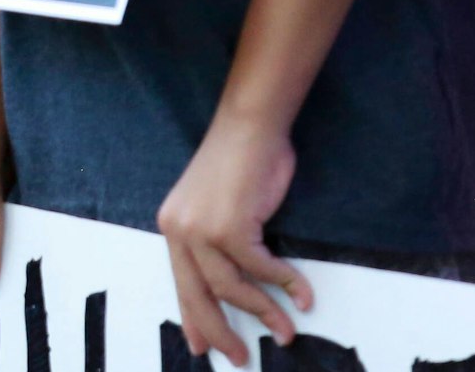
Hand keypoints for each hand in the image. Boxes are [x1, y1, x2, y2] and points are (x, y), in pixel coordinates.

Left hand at [157, 110, 312, 366]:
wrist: (249, 126)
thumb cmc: (239, 164)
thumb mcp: (216, 206)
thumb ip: (215, 244)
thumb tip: (228, 287)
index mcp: (172, 224)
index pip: (180, 282)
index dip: (192, 318)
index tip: (199, 347)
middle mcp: (179, 228)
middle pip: (199, 296)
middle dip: (221, 331)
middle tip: (241, 356)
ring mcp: (203, 228)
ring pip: (232, 289)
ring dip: (264, 312)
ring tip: (286, 331)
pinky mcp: (231, 227)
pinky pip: (262, 269)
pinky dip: (285, 284)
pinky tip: (302, 295)